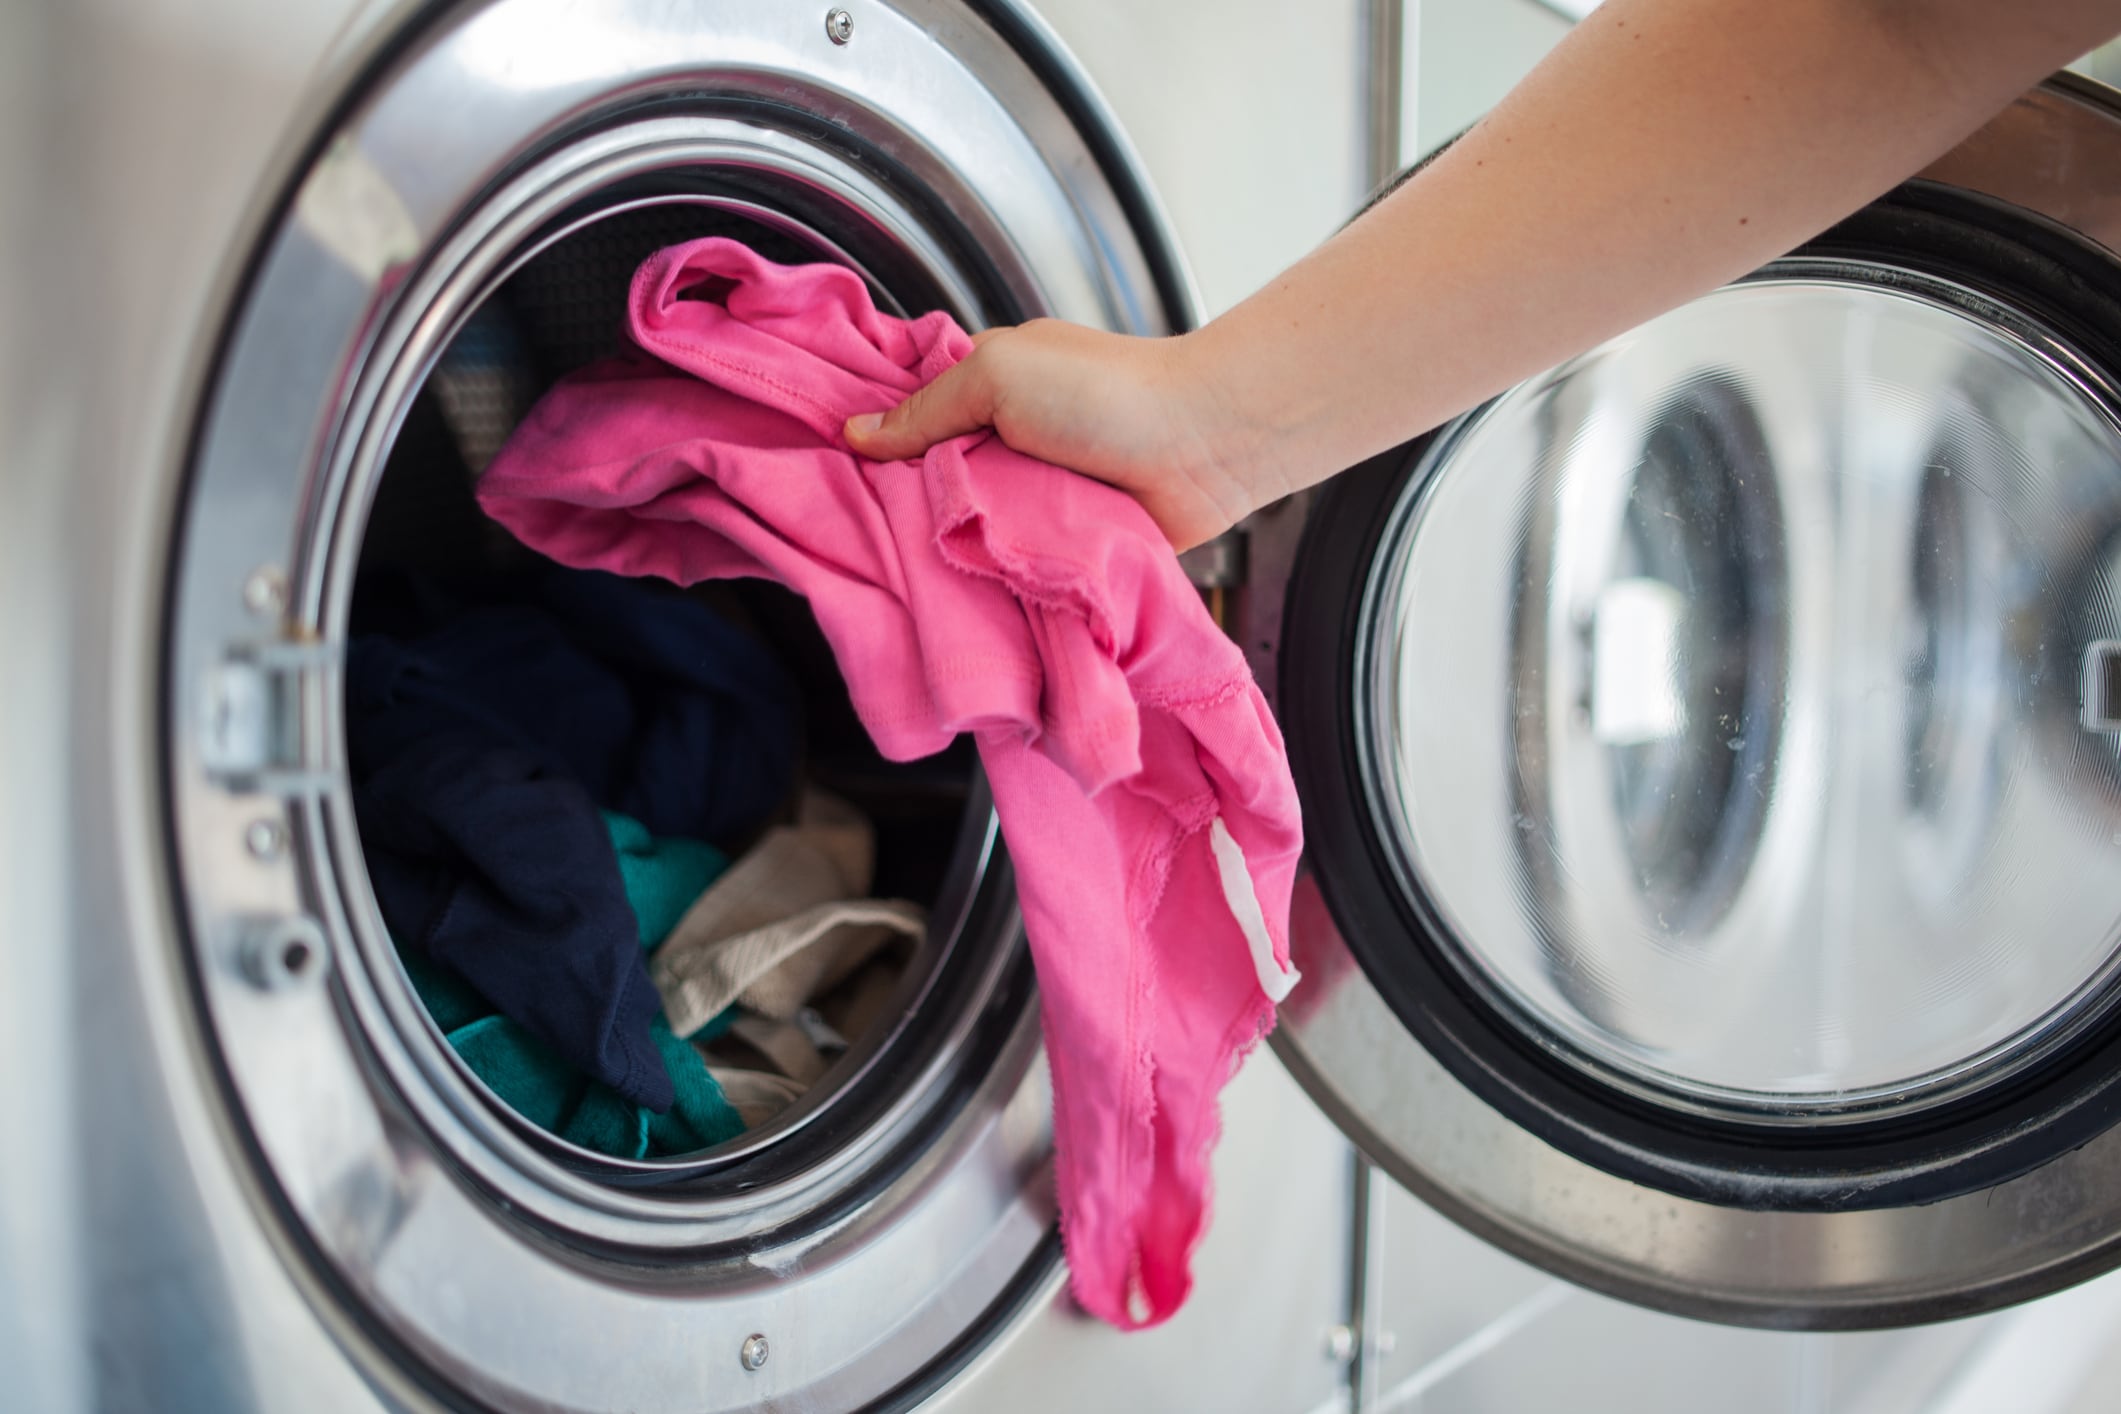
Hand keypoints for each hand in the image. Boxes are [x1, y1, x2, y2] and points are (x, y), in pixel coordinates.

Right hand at [842, 319, 1268, 551]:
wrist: (1201, 447)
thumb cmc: (1105, 394)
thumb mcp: (997, 376)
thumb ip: (927, 407)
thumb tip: (857, 433)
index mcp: (987, 386)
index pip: (912, 413)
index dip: (875, 441)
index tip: (828, 473)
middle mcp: (1005, 438)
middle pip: (931, 477)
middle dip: (903, 502)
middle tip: (855, 536)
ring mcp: (1032, 491)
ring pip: (967, 525)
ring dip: (947, 545)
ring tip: (898, 573)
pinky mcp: (1060, 538)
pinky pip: (1010, 559)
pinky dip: (991, 571)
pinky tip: (956, 591)